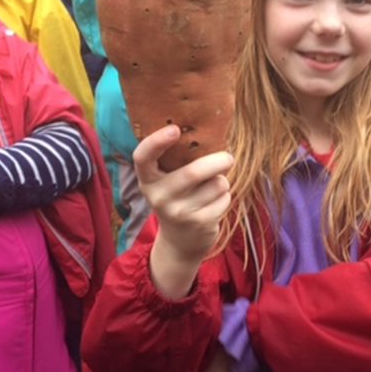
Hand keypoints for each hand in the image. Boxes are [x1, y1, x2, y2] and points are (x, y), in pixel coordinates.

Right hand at [134, 125, 232, 298]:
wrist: (180, 242)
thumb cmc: (178, 198)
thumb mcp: (167, 182)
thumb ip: (177, 160)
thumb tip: (210, 132)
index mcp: (148, 180)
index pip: (143, 158)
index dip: (156, 141)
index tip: (174, 129)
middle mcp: (159, 197)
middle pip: (193, 172)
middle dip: (218, 160)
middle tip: (227, 157)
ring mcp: (179, 213)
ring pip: (216, 184)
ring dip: (222, 181)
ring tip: (213, 187)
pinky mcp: (200, 224)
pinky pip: (224, 198)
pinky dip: (225, 197)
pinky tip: (214, 204)